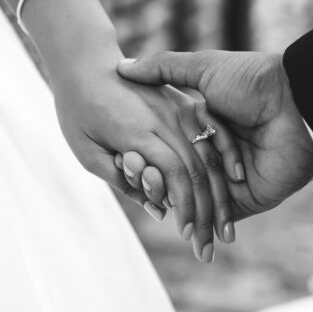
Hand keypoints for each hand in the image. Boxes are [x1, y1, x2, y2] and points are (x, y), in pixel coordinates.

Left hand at [51, 65, 242, 262]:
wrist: (85, 61)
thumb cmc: (77, 108)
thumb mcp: (86, 150)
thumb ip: (120, 180)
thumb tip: (157, 210)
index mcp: (138, 130)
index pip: (174, 173)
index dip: (184, 206)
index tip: (186, 235)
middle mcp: (165, 119)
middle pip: (197, 171)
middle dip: (206, 213)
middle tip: (209, 249)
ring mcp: (178, 109)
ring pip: (208, 157)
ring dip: (218, 195)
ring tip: (224, 230)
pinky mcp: (184, 105)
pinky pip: (210, 137)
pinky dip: (225, 161)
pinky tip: (235, 185)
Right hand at [116, 51, 312, 220]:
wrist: (295, 102)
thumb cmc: (252, 81)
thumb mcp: (203, 68)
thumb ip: (164, 68)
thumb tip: (123, 67)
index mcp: (208, 124)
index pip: (172, 149)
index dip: (151, 159)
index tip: (127, 165)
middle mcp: (219, 152)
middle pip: (184, 178)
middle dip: (163, 191)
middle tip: (141, 196)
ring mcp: (234, 177)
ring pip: (201, 200)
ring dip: (184, 213)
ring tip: (161, 218)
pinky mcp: (251, 197)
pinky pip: (224, 214)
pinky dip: (206, 223)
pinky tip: (186, 230)